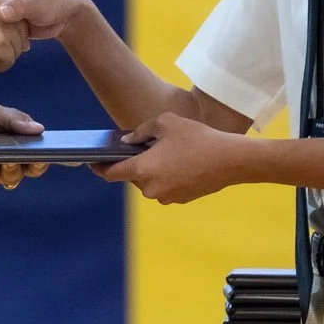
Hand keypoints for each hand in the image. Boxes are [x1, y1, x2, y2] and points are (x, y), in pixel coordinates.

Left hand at [0, 96, 49, 188]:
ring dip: (12, 169)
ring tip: (9, 159)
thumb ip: (16, 119)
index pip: (40, 154)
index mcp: (19, 145)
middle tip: (38, 158)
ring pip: (12, 177)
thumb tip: (40, 129)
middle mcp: (10, 161)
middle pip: (30, 170)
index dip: (52, 155)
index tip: (62, 152)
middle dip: (36, 165)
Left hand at [98, 111, 248, 204]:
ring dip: (151, 170)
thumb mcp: (166, 123)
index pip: (111, 173)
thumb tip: (128, 142)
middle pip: (132, 176)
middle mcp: (151, 189)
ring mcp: (166, 197)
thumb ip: (141, 132)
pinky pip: (165, 187)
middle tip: (142, 147)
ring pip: (150, 182)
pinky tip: (179, 162)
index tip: (93, 162)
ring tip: (166, 152)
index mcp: (142, 170)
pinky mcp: (181, 200)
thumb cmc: (197, 138)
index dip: (99, 167)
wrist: (230, 160)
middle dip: (134, 163)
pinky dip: (166, 176)